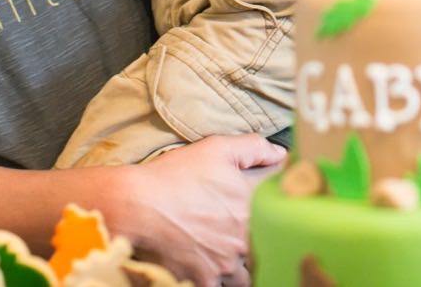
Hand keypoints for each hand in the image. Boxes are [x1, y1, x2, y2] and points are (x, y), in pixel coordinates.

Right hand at [112, 134, 285, 284]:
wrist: (138, 205)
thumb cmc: (176, 175)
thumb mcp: (218, 148)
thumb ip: (255, 148)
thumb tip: (282, 154)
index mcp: (254, 206)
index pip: (279, 207)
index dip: (272, 204)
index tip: (260, 204)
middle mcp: (245, 238)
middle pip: (264, 245)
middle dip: (258, 240)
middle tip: (241, 233)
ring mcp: (226, 263)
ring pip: (247, 273)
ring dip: (242, 265)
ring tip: (226, 253)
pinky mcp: (204, 279)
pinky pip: (223, 286)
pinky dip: (219, 279)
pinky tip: (211, 268)